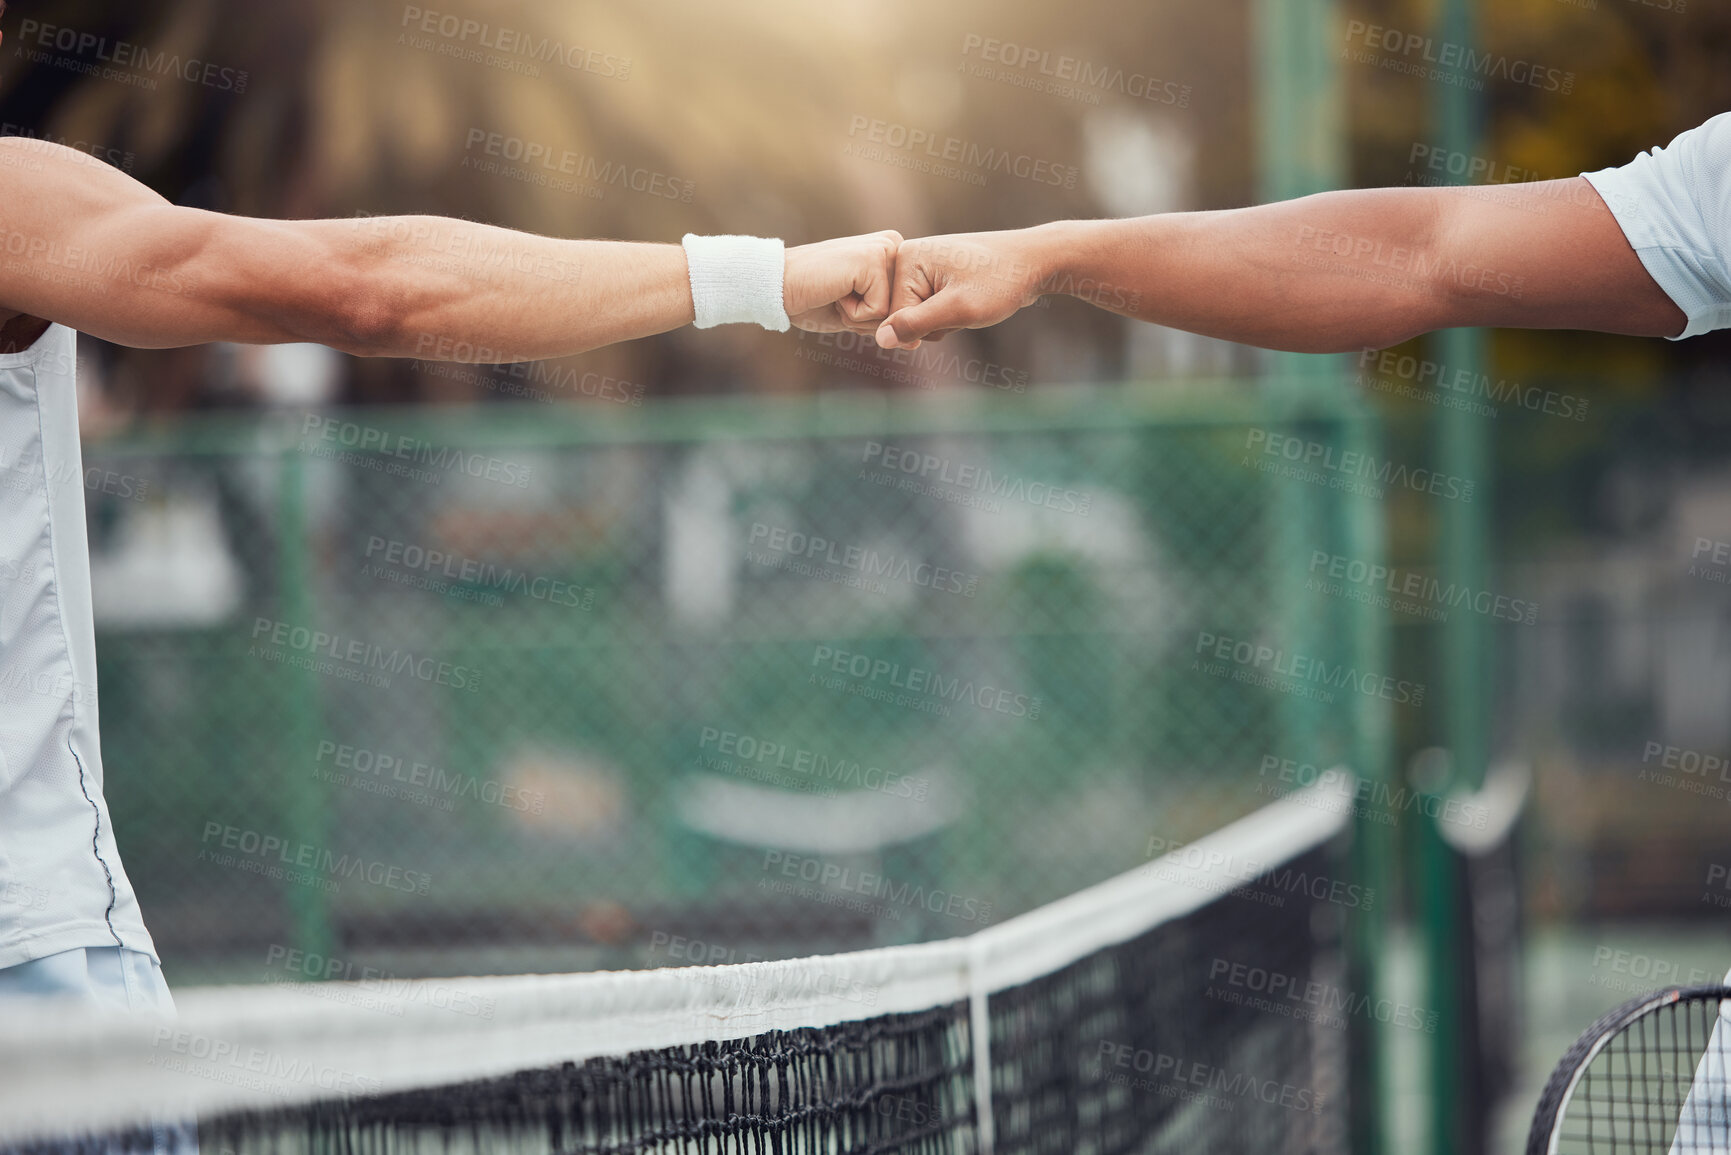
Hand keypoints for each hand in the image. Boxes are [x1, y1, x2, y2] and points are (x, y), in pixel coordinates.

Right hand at [782, 230, 902, 333]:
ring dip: (861, 316)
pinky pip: (878, 312)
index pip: (906, 306)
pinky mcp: (873, 260)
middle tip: (839, 297)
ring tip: (837, 294)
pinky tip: (835, 291)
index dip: (874, 317)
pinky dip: (853, 313)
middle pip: (902, 309)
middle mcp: (893, 245)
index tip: (845, 297)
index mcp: (892, 253)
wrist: (777, 285)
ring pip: (893, 312)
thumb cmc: (814, 300)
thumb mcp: (858, 315)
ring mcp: (884, 249)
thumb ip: (888, 324)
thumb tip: (917, 342)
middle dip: (869, 318)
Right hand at [874, 231, 1044, 349]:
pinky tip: (970, 299)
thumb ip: (916, 324)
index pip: (894, 316)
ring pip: (920, 317)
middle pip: (904, 317)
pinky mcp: (935, 274)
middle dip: (935, 323)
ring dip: (945, 320)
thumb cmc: (999, 283)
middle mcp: (908, 258)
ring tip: (970, 300)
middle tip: (965, 305)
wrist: (1034, 262)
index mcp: (906, 259)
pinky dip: (951, 314)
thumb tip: (880, 339)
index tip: (956, 308)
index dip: (927, 326)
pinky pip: (932, 309)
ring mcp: (922, 265)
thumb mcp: (958, 309)